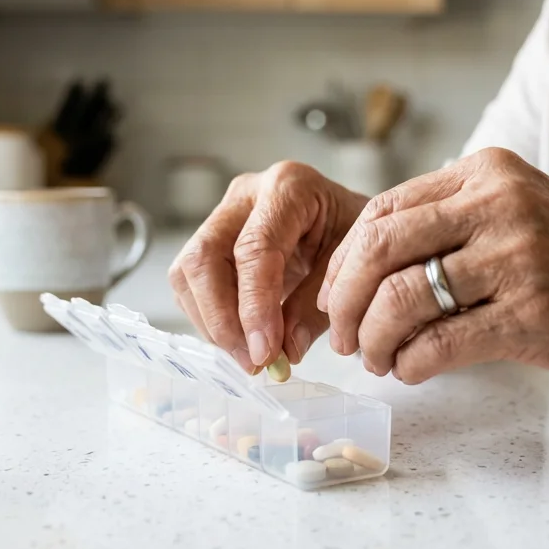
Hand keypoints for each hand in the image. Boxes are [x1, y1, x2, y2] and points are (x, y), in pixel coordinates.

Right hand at [169, 162, 368, 372]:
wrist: (355, 224)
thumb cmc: (359, 238)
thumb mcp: (352, 268)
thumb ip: (317, 308)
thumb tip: (285, 350)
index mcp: (289, 187)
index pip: (254, 249)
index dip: (254, 305)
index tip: (265, 351)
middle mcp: (247, 194)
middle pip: (204, 257)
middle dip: (222, 318)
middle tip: (252, 361)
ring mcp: (224, 215)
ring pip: (188, 273)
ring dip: (212, 323)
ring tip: (250, 357)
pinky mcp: (212, 241)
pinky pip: (191, 284)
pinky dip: (211, 320)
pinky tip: (242, 341)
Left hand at [318, 148, 548, 384]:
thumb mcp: (524, 212)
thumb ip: (456, 221)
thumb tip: (369, 263)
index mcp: (488, 173)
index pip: (383, 209)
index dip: (345, 261)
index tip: (336, 297)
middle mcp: (498, 204)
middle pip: (379, 248)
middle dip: (345, 300)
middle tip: (342, 336)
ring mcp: (517, 258)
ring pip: (401, 297)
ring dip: (374, 339)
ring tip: (377, 360)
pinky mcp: (531, 314)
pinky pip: (440, 343)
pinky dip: (411, 364)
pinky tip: (411, 371)